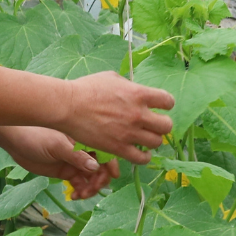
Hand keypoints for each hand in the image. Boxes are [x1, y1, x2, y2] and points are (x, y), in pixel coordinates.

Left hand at [0, 125, 122, 199]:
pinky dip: (81, 190)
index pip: (104, 150)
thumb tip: (96, 167)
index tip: (113, 176)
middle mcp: (83, 150)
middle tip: (90, 189)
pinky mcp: (67, 171)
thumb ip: (76, 156)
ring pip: (91, 177)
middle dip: (99, 180)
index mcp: (83, 138)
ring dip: (90, 187)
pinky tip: (75, 196)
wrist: (15, 141)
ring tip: (81, 195)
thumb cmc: (36, 136)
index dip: (111, 163)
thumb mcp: (57, 145)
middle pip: (100, 167)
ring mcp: (75, 161)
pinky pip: (80, 183)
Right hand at [57, 70, 174, 165]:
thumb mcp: (111, 78)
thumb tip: (136, 91)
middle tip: (153, 125)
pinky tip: (140, 152)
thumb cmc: (86, 88)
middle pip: (166, 125)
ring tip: (145, 138)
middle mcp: (138, 114)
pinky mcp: (119, 148)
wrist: (68, 106)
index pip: (168, 101)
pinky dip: (144, 157)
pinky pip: (142, 158)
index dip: (165, 104)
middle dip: (162, 125)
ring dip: (152, 140)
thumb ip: (129, 86)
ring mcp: (129, 132)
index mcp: (139, 93)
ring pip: (156, 142)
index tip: (160, 107)